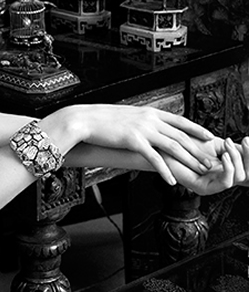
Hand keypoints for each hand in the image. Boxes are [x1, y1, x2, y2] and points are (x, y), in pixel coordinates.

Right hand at [75, 105, 214, 183]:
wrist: (84, 119)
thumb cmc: (101, 119)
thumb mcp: (127, 115)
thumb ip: (142, 121)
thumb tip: (150, 127)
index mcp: (149, 112)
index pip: (180, 120)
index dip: (196, 129)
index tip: (208, 135)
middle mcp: (149, 119)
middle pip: (181, 135)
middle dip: (198, 149)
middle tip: (209, 160)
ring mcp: (142, 129)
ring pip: (173, 146)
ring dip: (188, 160)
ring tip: (199, 170)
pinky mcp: (133, 141)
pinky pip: (153, 158)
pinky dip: (165, 170)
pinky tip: (171, 179)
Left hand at [165, 137, 247, 194]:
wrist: (163, 146)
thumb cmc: (183, 143)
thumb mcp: (212, 142)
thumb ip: (231, 146)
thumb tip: (248, 143)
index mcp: (225, 167)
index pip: (247, 165)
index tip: (248, 139)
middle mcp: (220, 177)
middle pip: (248, 174)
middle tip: (246, 140)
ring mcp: (213, 184)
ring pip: (240, 177)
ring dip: (238, 160)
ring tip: (229, 147)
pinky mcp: (203, 188)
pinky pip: (225, 182)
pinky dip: (229, 168)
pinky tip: (225, 156)